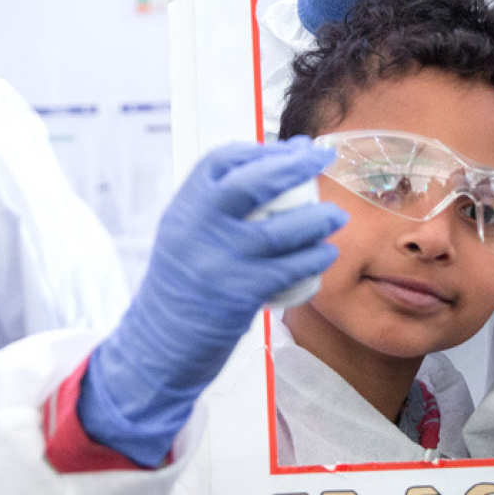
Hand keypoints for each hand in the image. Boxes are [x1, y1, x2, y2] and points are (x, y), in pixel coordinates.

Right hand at [80, 139, 345, 466]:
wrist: (157, 346)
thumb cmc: (182, 286)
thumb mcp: (185, 235)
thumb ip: (218, 207)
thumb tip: (273, 171)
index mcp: (184, 208)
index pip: (222, 160)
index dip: (261, 149)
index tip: (292, 149)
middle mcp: (198, 227)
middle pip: (253, 182)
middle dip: (294, 165)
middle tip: (323, 157)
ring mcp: (220, 260)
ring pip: (280, 230)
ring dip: (317, 219)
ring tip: (336, 216)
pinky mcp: (240, 294)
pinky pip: (288, 269)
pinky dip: (313, 259)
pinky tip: (325, 254)